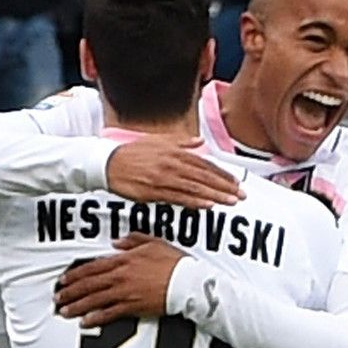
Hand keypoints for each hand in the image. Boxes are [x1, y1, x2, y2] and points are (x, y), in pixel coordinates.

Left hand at [55, 234, 186, 325]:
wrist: (188, 282)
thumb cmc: (174, 262)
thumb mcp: (154, 242)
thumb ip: (133, 240)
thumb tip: (118, 242)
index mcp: (123, 259)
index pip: (92, 267)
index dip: (75, 274)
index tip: (63, 280)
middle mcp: (120, 276)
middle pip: (88, 285)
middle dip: (70, 292)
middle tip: (57, 298)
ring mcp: (125, 293)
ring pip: (94, 300)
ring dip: (77, 306)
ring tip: (65, 311)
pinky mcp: (133, 307)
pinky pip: (109, 314)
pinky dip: (95, 318)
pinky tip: (85, 322)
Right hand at [104, 137, 243, 207]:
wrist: (106, 163)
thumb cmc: (131, 153)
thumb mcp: (157, 141)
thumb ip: (180, 142)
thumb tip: (199, 142)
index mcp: (175, 151)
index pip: (204, 164)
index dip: (222, 174)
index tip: (236, 183)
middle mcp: (172, 163)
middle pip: (204, 176)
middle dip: (224, 186)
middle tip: (241, 196)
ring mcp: (163, 177)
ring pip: (194, 187)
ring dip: (214, 195)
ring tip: (230, 202)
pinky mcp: (153, 191)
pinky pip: (178, 197)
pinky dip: (194, 201)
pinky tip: (207, 206)